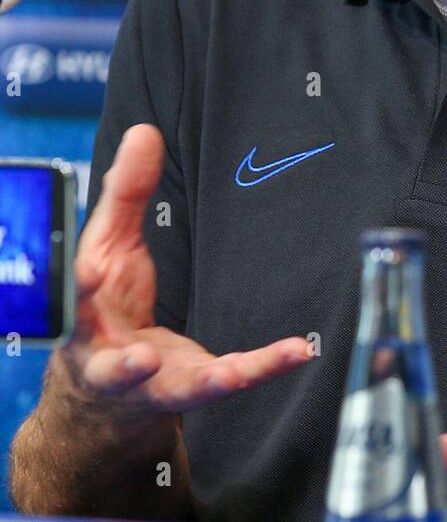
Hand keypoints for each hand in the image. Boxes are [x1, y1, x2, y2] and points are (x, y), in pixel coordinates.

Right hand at [59, 123, 312, 422]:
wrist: (106, 388)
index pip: (75, 298)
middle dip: (125, 366)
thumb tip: (144, 132)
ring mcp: (152, 384)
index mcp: (83, 314)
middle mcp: (109, 359)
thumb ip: (126, 192)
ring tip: (231, 374)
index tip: (86, 270)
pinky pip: (231, 379)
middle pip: (115, 365)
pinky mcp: (192, 389)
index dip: (77, 286)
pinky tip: (297, 351)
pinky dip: (264, 366)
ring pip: (177, 389)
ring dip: (207, 381)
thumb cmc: (106, 306)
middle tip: (141, 360)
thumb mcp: (109, 247)